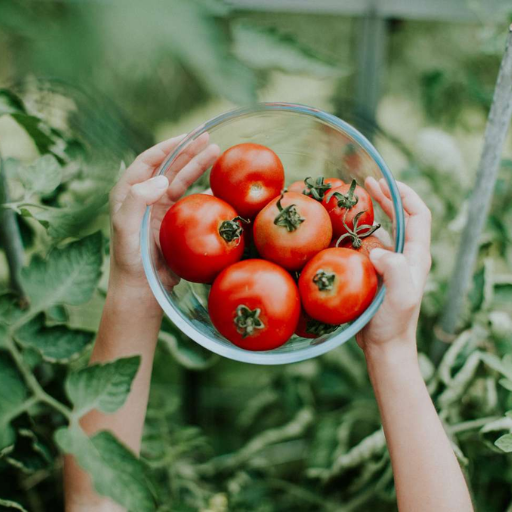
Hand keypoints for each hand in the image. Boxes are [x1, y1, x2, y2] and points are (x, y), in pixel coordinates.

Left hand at [108, 133, 219, 309]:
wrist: (142, 289)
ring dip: (199, 166)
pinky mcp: (176, 222)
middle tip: (208, 137)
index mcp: (129, 193)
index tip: (186, 136)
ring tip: (216, 151)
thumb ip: (137, 200)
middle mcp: (146, 197)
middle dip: (188, 150)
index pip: (149, 161)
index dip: (168, 146)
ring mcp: (162, 209)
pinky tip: (219, 185)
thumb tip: (162, 178)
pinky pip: (193, 201)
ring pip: (183, 180)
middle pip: (169, 166)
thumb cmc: (130, 260)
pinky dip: (206, 192)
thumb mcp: (125, 228)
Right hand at [356, 178, 431, 356]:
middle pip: (401, 217)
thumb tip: (378, 249)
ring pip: (384, 229)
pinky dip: (358, 232)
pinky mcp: (376, 272)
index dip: (405, 195)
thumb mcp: (400, 296)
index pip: (418, 215)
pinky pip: (368, 245)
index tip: (386, 182)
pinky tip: (342, 230)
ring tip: (353, 201)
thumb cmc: (393, 323)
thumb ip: (396, 270)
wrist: (384, 345)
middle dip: (386, 197)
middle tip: (366, 183)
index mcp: (416, 255)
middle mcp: (406, 255)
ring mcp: (391, 264)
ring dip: (371, 212)